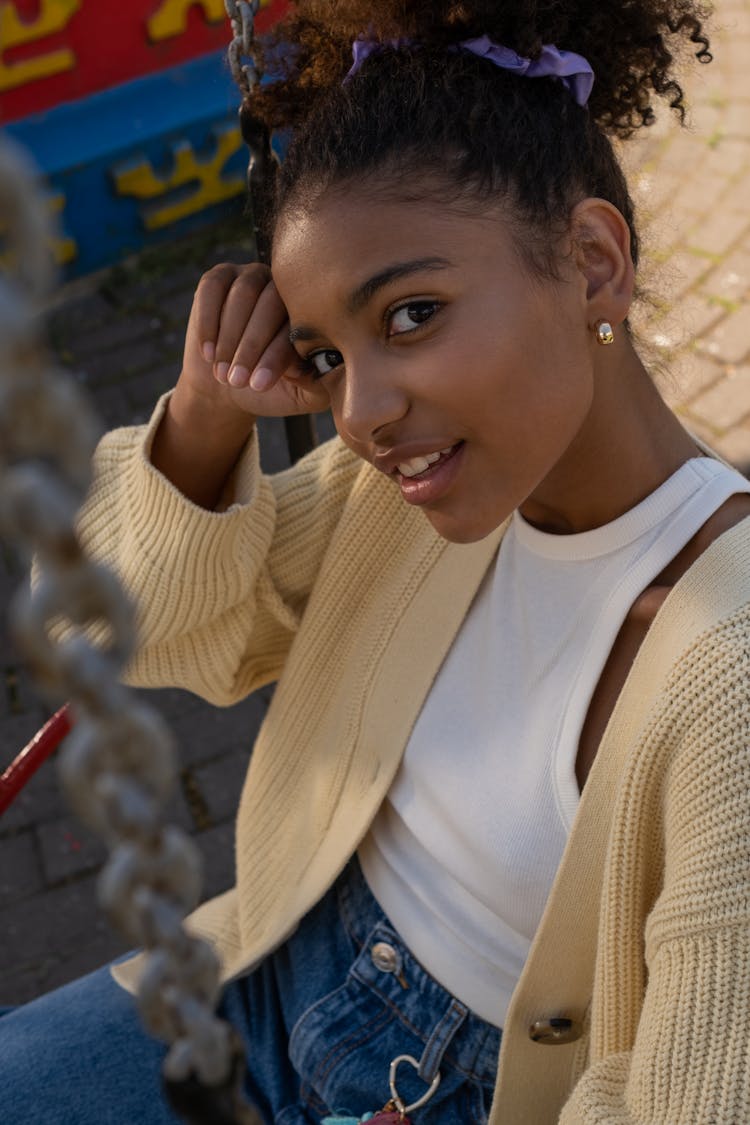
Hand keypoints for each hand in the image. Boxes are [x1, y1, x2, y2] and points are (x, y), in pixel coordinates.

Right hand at [180, 262, 330, 417]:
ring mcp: (254, 277)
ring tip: (223, 372)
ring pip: (243, 294)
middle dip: (251, 347)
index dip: (276, 357)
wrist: (227, 386)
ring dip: (230, 337)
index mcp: (312, 312)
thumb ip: (318, 382)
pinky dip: (209, 322)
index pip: (297, 326)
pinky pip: (213, 288)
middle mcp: (286, 288)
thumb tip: (321, 365)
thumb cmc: (271, 391)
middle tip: (237, 381)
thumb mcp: (300, 396)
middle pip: (271, 304)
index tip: (258, 385)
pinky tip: (208, 353)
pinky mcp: (221, 277)